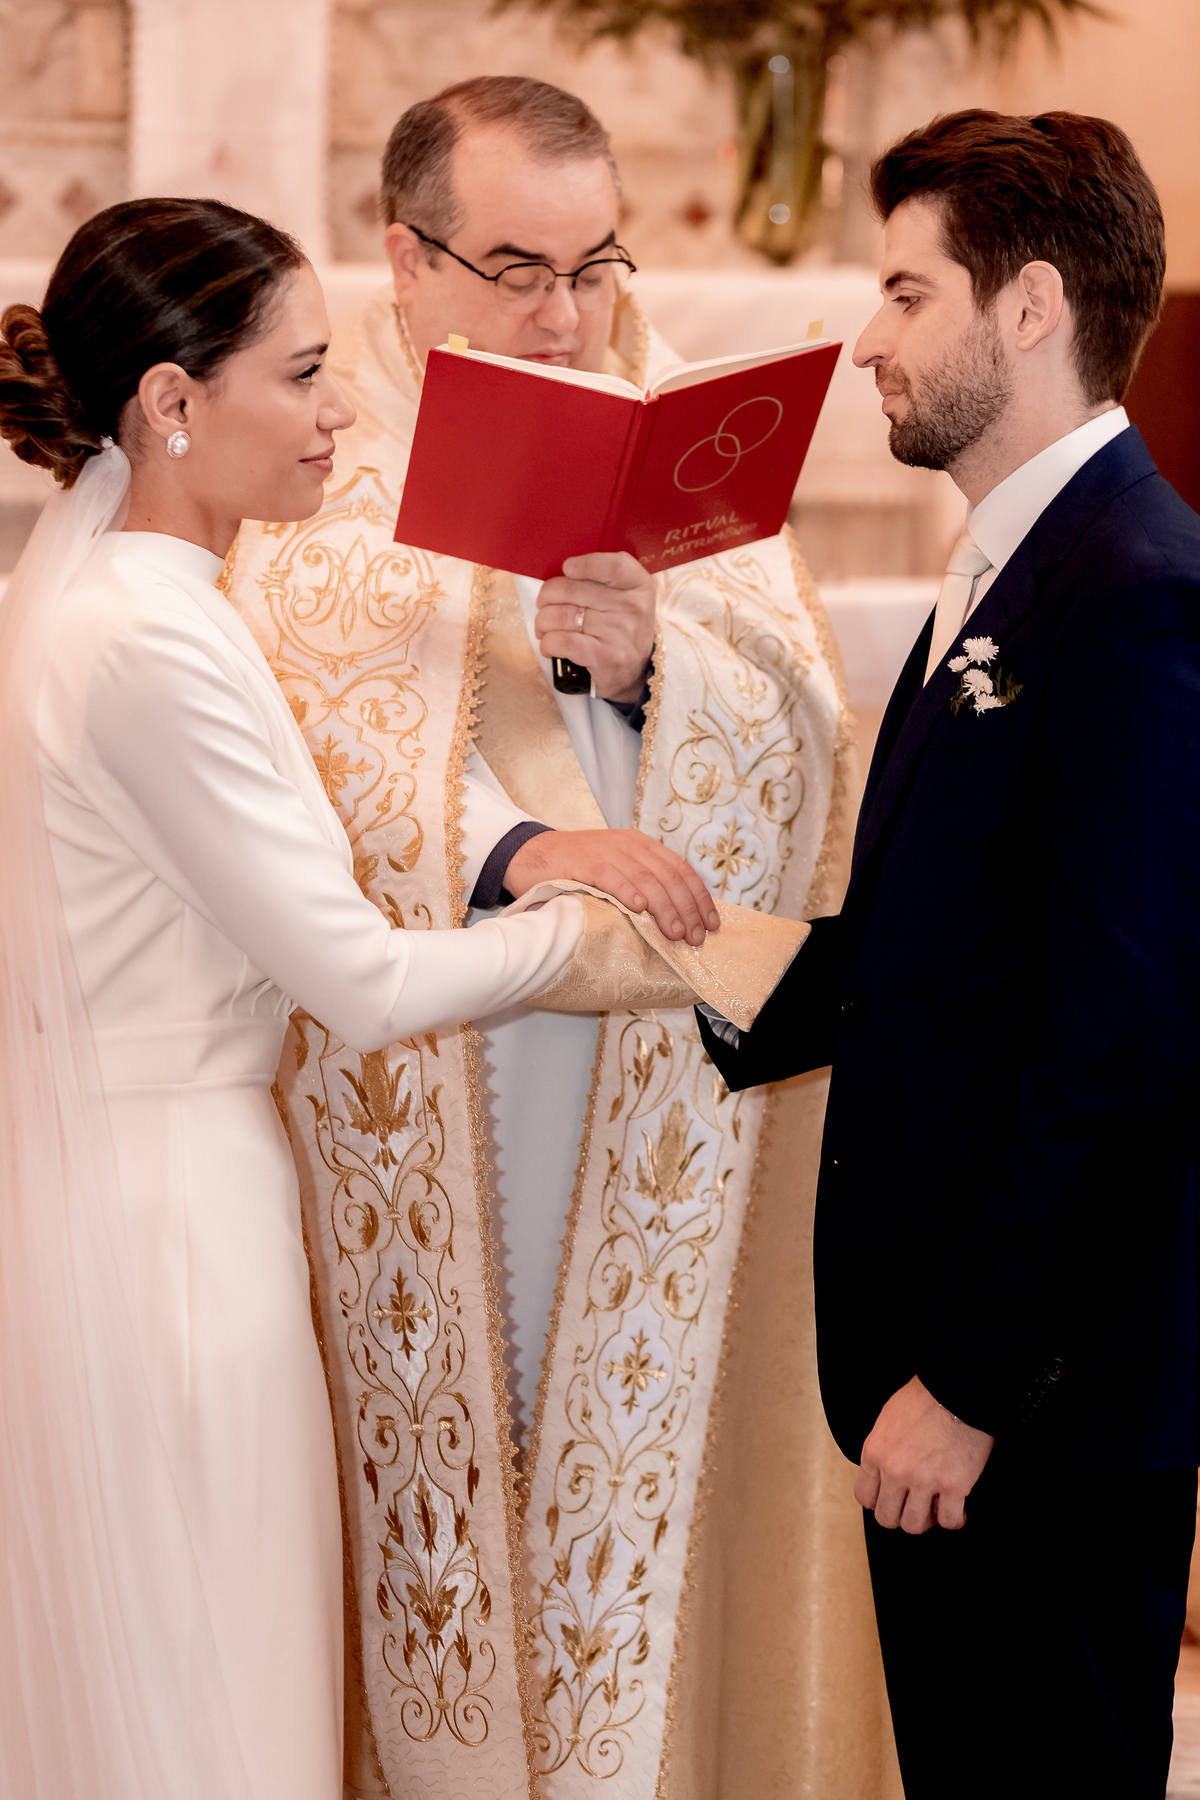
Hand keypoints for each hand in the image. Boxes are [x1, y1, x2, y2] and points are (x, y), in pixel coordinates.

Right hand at [504, 827, 718, 946]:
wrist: (529, 855)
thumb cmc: (575, 869)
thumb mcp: (616, 871)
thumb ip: (643, 885)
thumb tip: (677, 920)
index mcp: (641, 845)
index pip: (681, 868)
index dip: (699, 897)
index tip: (712, 923)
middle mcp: (629, 844)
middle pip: (669, 875)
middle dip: (687, 908)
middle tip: (695, 937)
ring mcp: (606, 850)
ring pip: (647, 877)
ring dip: (665, 907)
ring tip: (675, 932)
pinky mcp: (583, 860)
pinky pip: (612, 875)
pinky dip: (628, 891)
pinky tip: (640, 909)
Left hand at [535, 551, 655, 702]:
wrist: (633, 673)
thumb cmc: (620, 628)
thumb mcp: (625, 597)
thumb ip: (602, 579)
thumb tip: (560, 573)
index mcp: (639, 586)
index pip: (613, 566)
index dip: (585, 564)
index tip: (568, 568)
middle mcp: (632, 608)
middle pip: (572, 590)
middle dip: (547, 597)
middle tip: (544, 604)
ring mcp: (619, 634)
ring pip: (560, 616)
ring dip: (542, 622)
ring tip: (544, 627)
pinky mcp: (604, 658)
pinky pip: (561, 641)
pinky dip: (548, 643)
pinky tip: (550, 646)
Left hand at [854, 1375, 994, 1533]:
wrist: (958, 1387)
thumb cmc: (926, 1397)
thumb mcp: (888, 1419)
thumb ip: (883, 1450)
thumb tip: (885, 1471)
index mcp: (875, 1452)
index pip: (865, 1497)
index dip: (879, 1502)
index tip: (892, 1499)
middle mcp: (895, 1471)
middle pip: (887, 1518)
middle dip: (901, 1515)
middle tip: (915, 1506)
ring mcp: (924, 1481)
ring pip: (915, 1525)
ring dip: (926, 1520)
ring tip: (935, 1507)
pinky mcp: (954, 1486)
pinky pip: (949, 1521)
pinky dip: (954, 1520)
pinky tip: (958, 1509)